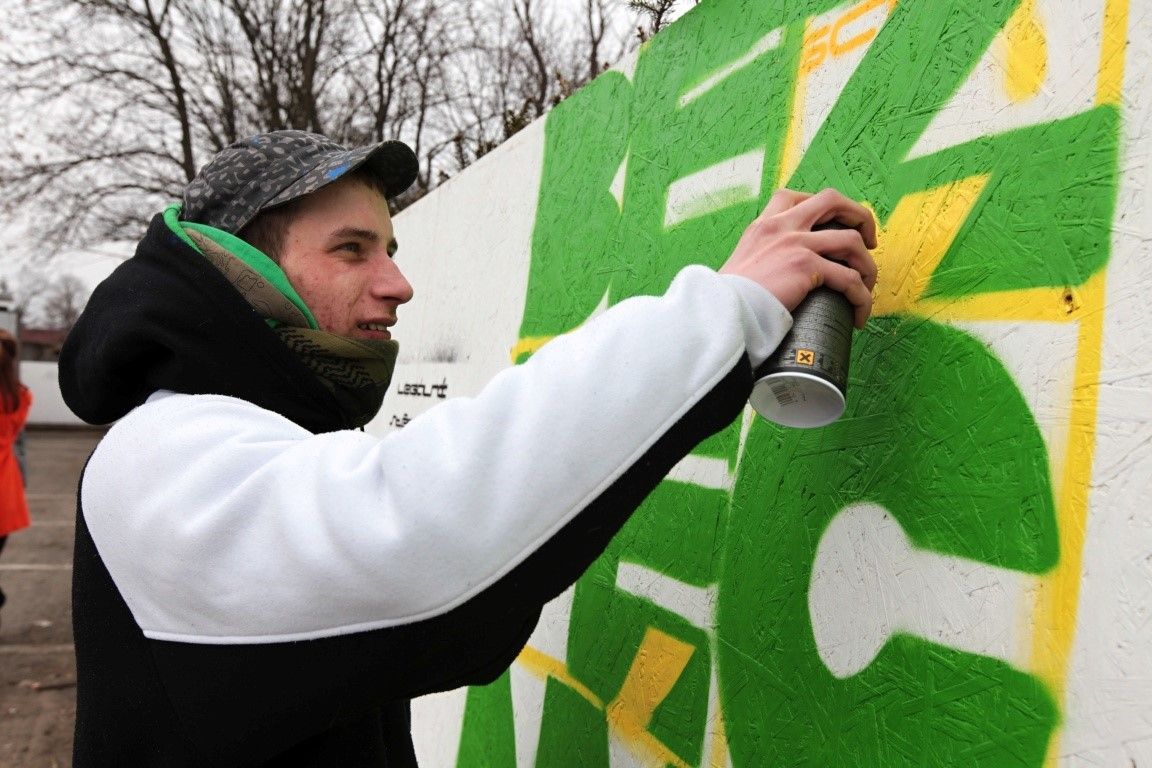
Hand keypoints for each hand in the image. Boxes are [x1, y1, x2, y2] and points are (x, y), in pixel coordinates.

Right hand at [719, 188, 877, 327]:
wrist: (721, 311)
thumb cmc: (728, 299)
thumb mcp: (741, 264)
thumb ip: (761, 258)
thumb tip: (777, 274)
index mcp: (763, 225)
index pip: (795, 197)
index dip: (823, 207)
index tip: (834, 223)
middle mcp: (781, 226)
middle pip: (833, 200)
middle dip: (859, 216)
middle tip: (868, 241)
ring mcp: (796, 243)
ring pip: (851, 240)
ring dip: (867, 264)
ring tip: (867, 286)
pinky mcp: (807, 266)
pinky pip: (850, 279)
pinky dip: (861, 297)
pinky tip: (859, 313)